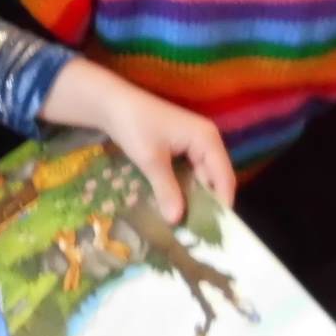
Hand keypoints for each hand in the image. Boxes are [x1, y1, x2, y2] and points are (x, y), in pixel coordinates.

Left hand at [40, 59, 236, 222]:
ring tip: (187, 224)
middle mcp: (207, 140)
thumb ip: (167, 190)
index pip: (224, 177)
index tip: (216, 230)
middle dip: (207, 204)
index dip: (222, 204)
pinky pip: (190, 172)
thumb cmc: (134, 126)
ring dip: (194, 197)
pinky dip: (184, 188)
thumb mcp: (150, 161)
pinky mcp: (182, 146)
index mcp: (207, 139)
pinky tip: (175, 205)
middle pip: (215, 178)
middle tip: (198, 232)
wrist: (111, 103)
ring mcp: (195, 142)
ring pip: (201, 177)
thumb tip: (177, 220)